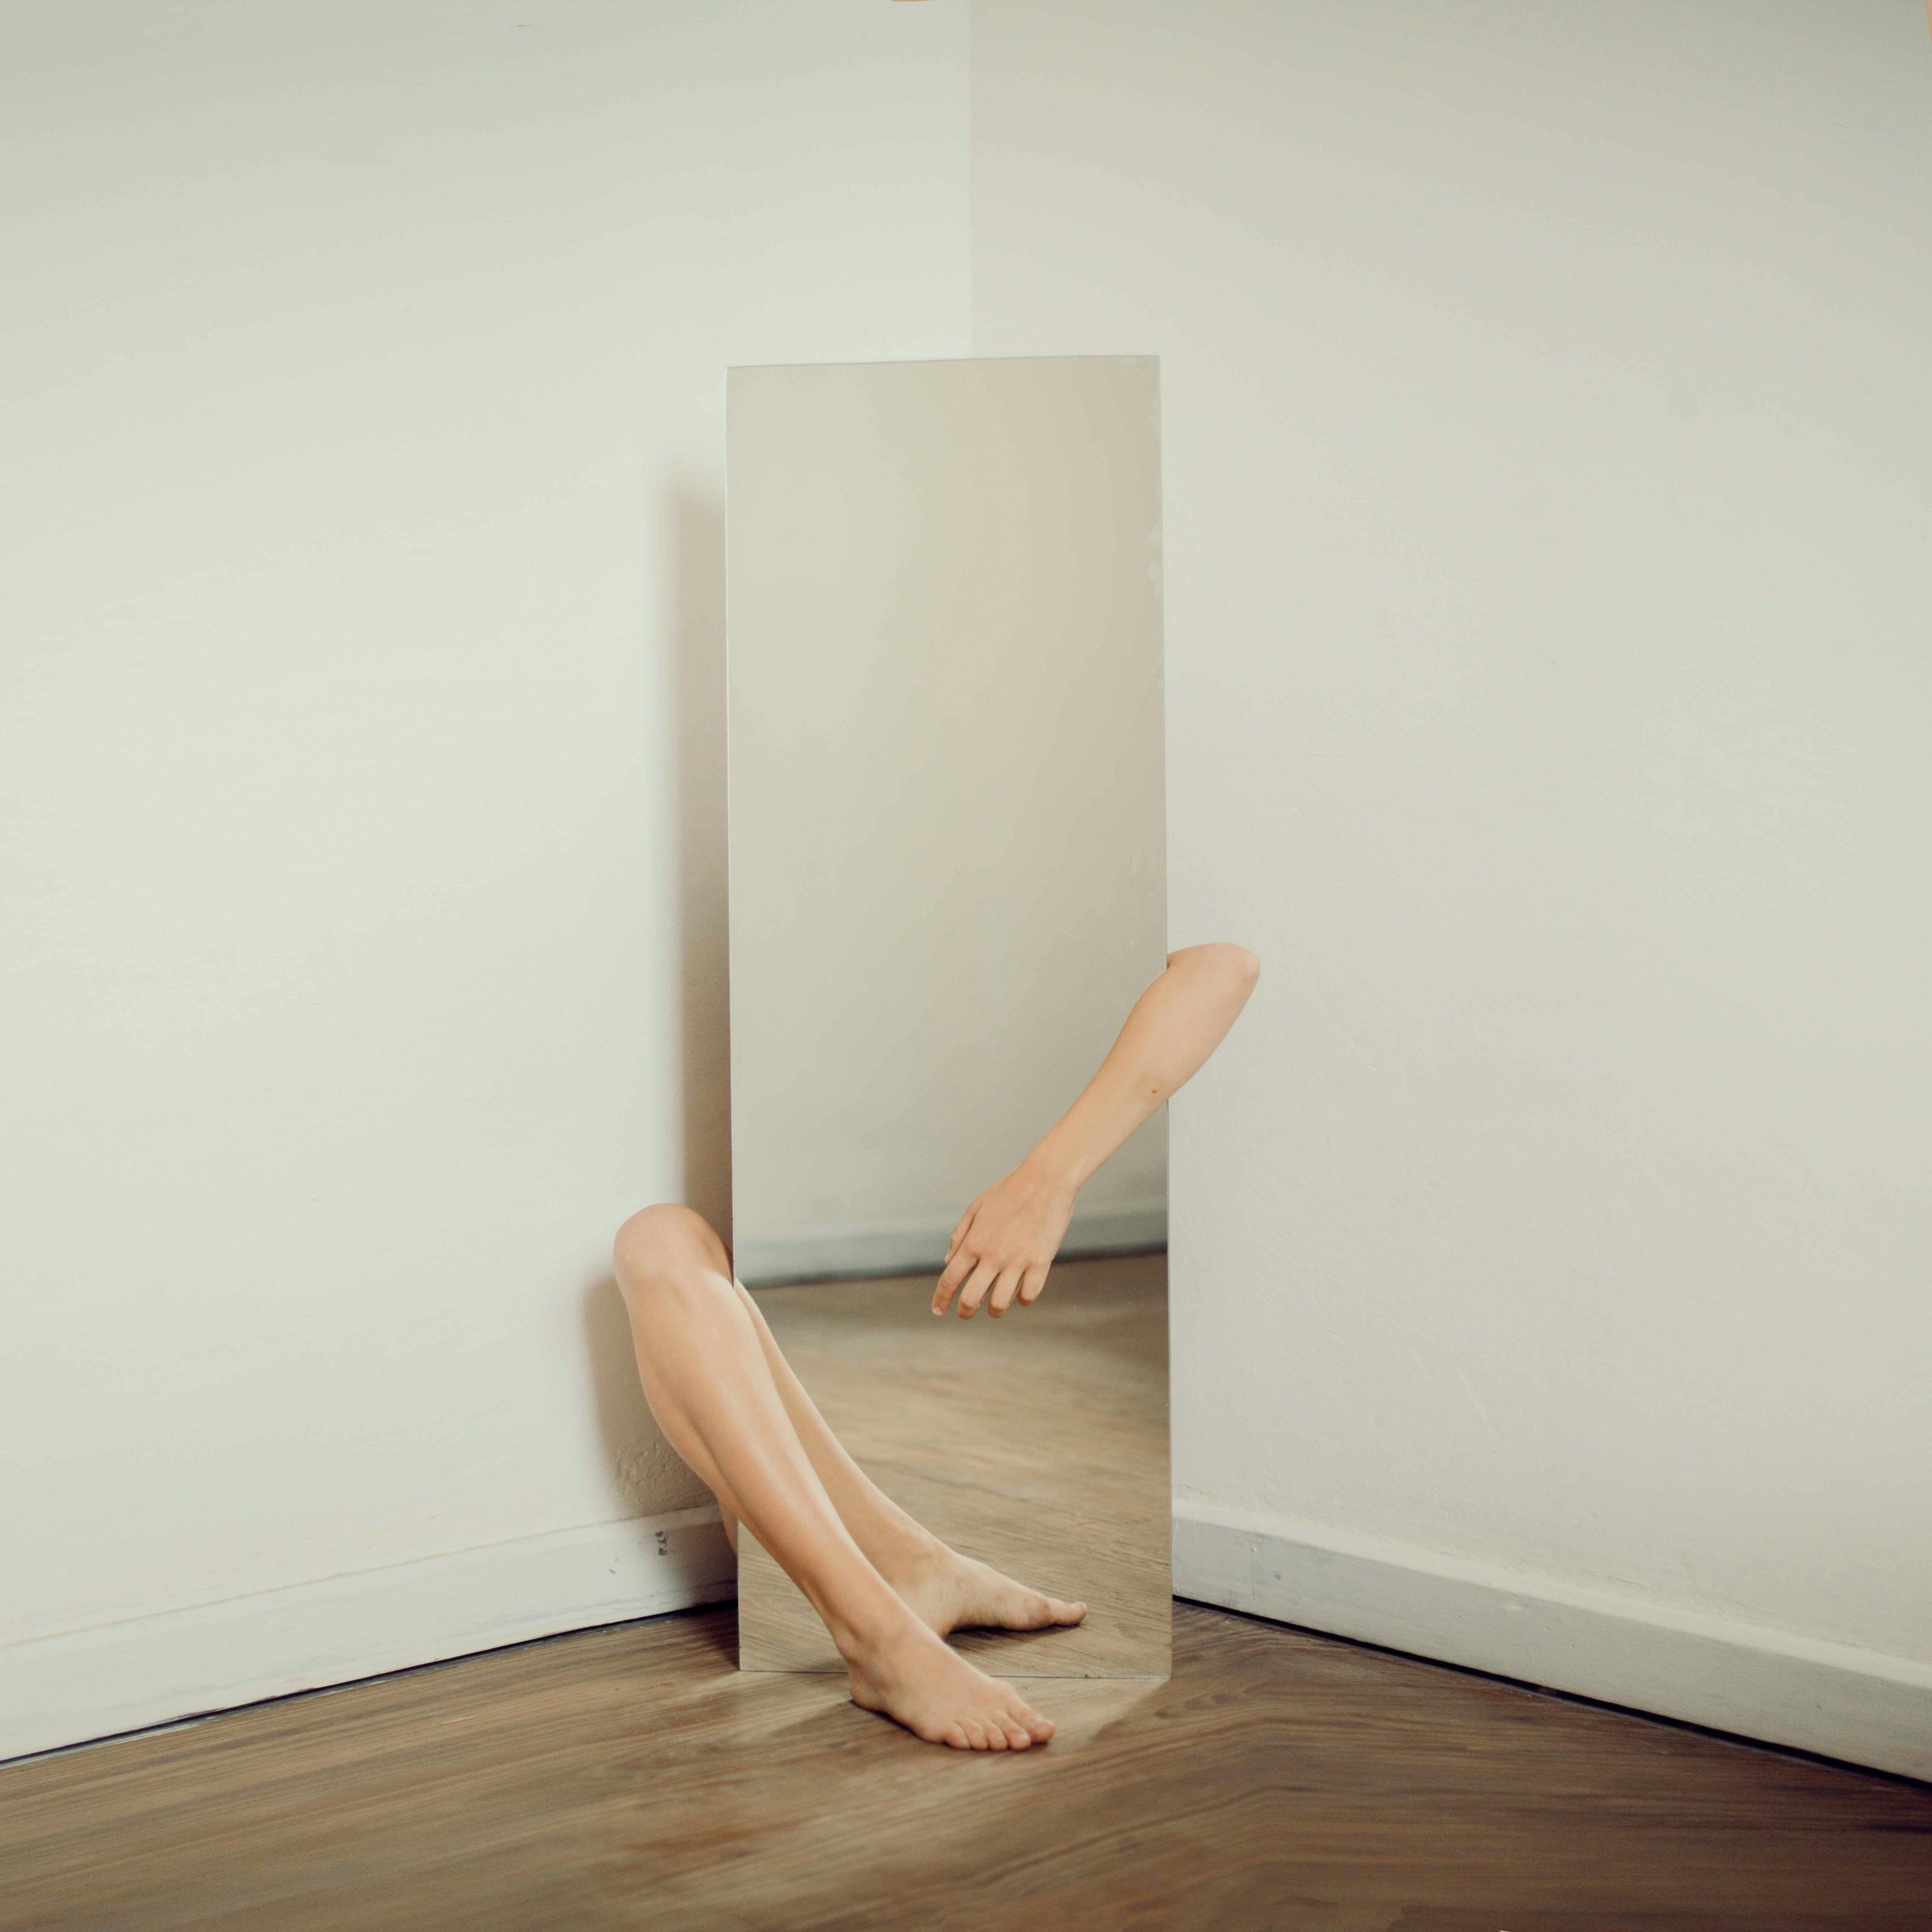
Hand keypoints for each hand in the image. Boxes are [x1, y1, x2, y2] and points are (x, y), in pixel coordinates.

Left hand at [931, 1159, 1076, 1318]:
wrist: (1046, 1179)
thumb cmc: (1010, 1190)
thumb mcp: (978, 1207)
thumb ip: (960, 1235)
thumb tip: (949, 1261)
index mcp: (974, 1241)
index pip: (950, 1279)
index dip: (941, 1298)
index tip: (937, 1310)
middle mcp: (992, 1255)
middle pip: (971, 1298)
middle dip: (965, 1311)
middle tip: (966, 1313)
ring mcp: (1017, 1261)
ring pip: (1000, 1303)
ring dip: (995, 1310)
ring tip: (996, 1308)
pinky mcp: (1040, 1263)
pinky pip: (1029, 1295)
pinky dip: (1023, 1299)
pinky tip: (1020, 1294)